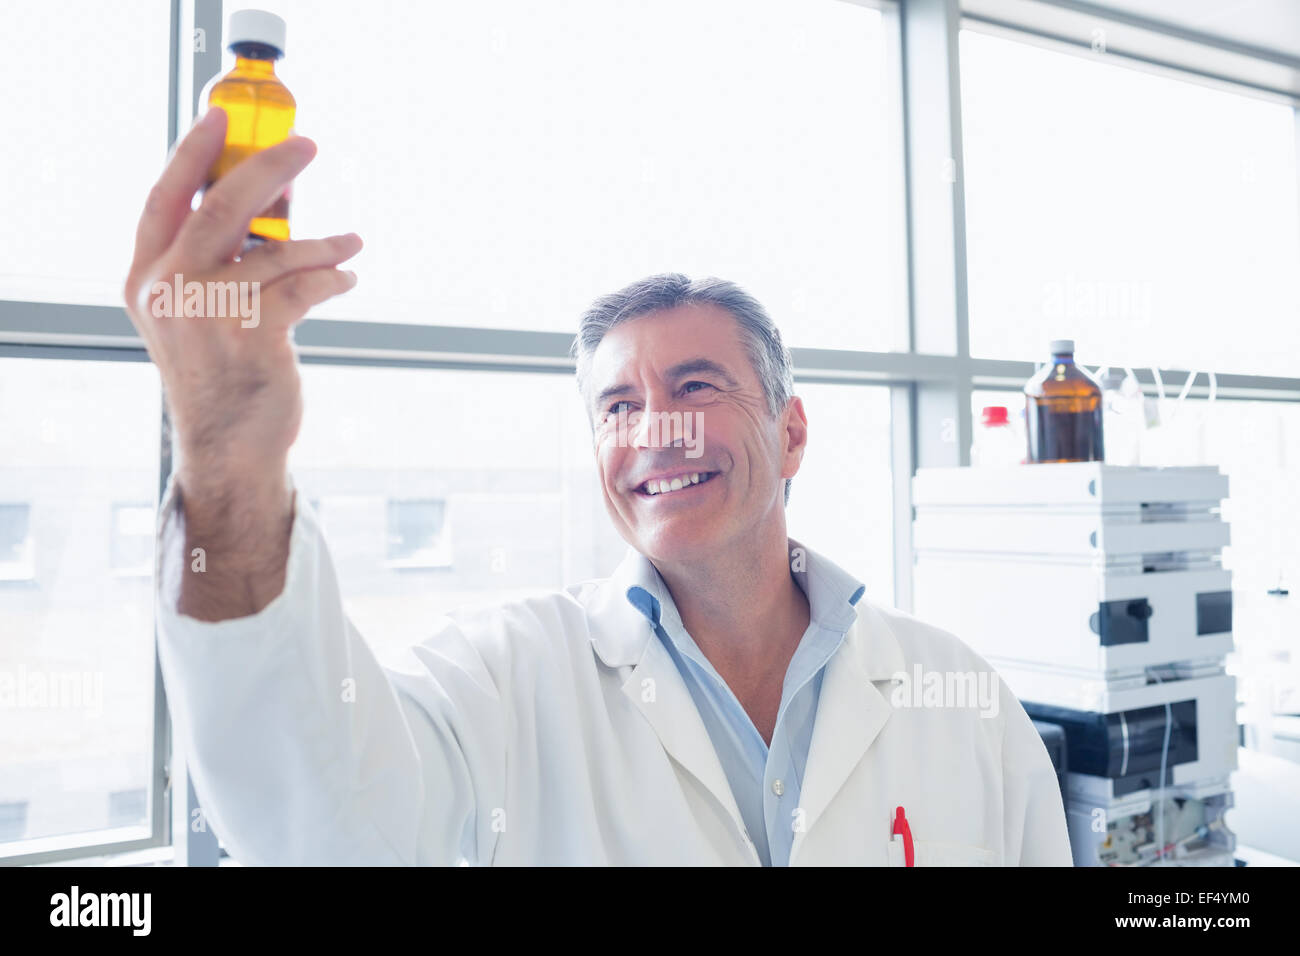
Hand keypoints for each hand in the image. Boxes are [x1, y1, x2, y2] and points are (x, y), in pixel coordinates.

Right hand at [123, 106, 361, 503]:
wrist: (228, 443)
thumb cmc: (220, 375)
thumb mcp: (193, 315)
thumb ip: (211, 263)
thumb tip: (268, 200)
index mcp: (147, 278)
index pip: (164, 199)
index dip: (192, 154)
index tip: (221, 118)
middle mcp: (170, 289)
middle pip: (221, 206)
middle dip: (269, 168)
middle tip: (307, 145)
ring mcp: (209, 310)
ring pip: (276, 250)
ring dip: (323, 243)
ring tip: (350, 244)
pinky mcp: (253, 332)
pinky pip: (304, 285)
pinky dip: (332, 277)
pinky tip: (346, 278)